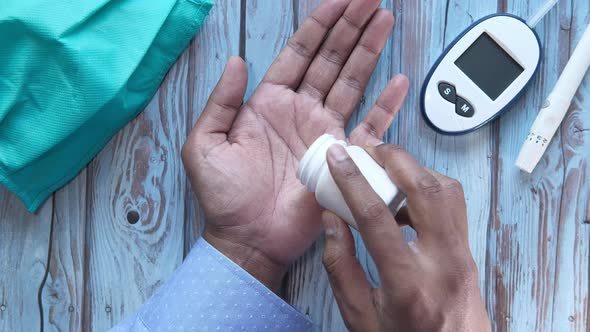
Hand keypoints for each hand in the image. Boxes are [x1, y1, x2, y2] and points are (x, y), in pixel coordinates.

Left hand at [181, 0, 408, 290]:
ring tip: (384, 20)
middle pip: (330, 59)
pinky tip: (398, 80)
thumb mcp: (205, 145)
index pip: (299, 53)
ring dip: (368, 51)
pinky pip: (368, 126)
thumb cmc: (224, 196)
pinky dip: (385, 105)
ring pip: (351, 82)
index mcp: (268, 103)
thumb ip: (221, 101)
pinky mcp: (341, 157)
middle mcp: (300, 111)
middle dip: (350, 27)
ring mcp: (323, 133)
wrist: (248, 240)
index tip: (339, 0)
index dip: (319, 25)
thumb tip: (236, 61)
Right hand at [321, 144, 490, 330]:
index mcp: (408, 283)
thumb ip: (340, 266)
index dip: (353, 181)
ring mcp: (461, 255)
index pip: (377, 218)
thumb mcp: (359, 316)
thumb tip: (332, 218)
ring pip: (447, 191)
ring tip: (386, 166)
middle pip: (425, 190)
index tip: (337, 156)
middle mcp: (443, 262)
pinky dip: (429, 186)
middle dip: (395, 158)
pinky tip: (406, 194)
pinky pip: (453, 204)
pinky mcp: (468, 251)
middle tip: (367, 148)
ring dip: (415, 169)